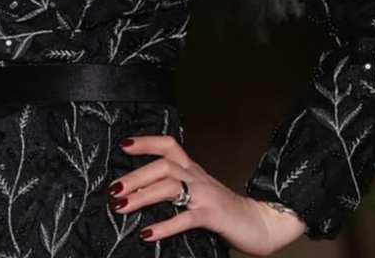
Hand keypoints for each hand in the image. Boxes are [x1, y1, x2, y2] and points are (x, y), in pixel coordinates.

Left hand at [108, 135, 306, 255]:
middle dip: (135, 176)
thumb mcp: (199, 193)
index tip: (123, 144)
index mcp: (193, 170)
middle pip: (163, 165)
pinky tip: (148, 233)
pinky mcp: (212, 215)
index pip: (168, 146)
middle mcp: (197, 177)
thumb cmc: (226, 210)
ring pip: (170, 186)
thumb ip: (177, 189)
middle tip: (113, 190)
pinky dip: (164, 225)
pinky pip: (185, 218)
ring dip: (142, 195)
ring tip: (122, 207)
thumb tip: (140, 194)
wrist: (261, 223)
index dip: (146, 142)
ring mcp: (205, 195)